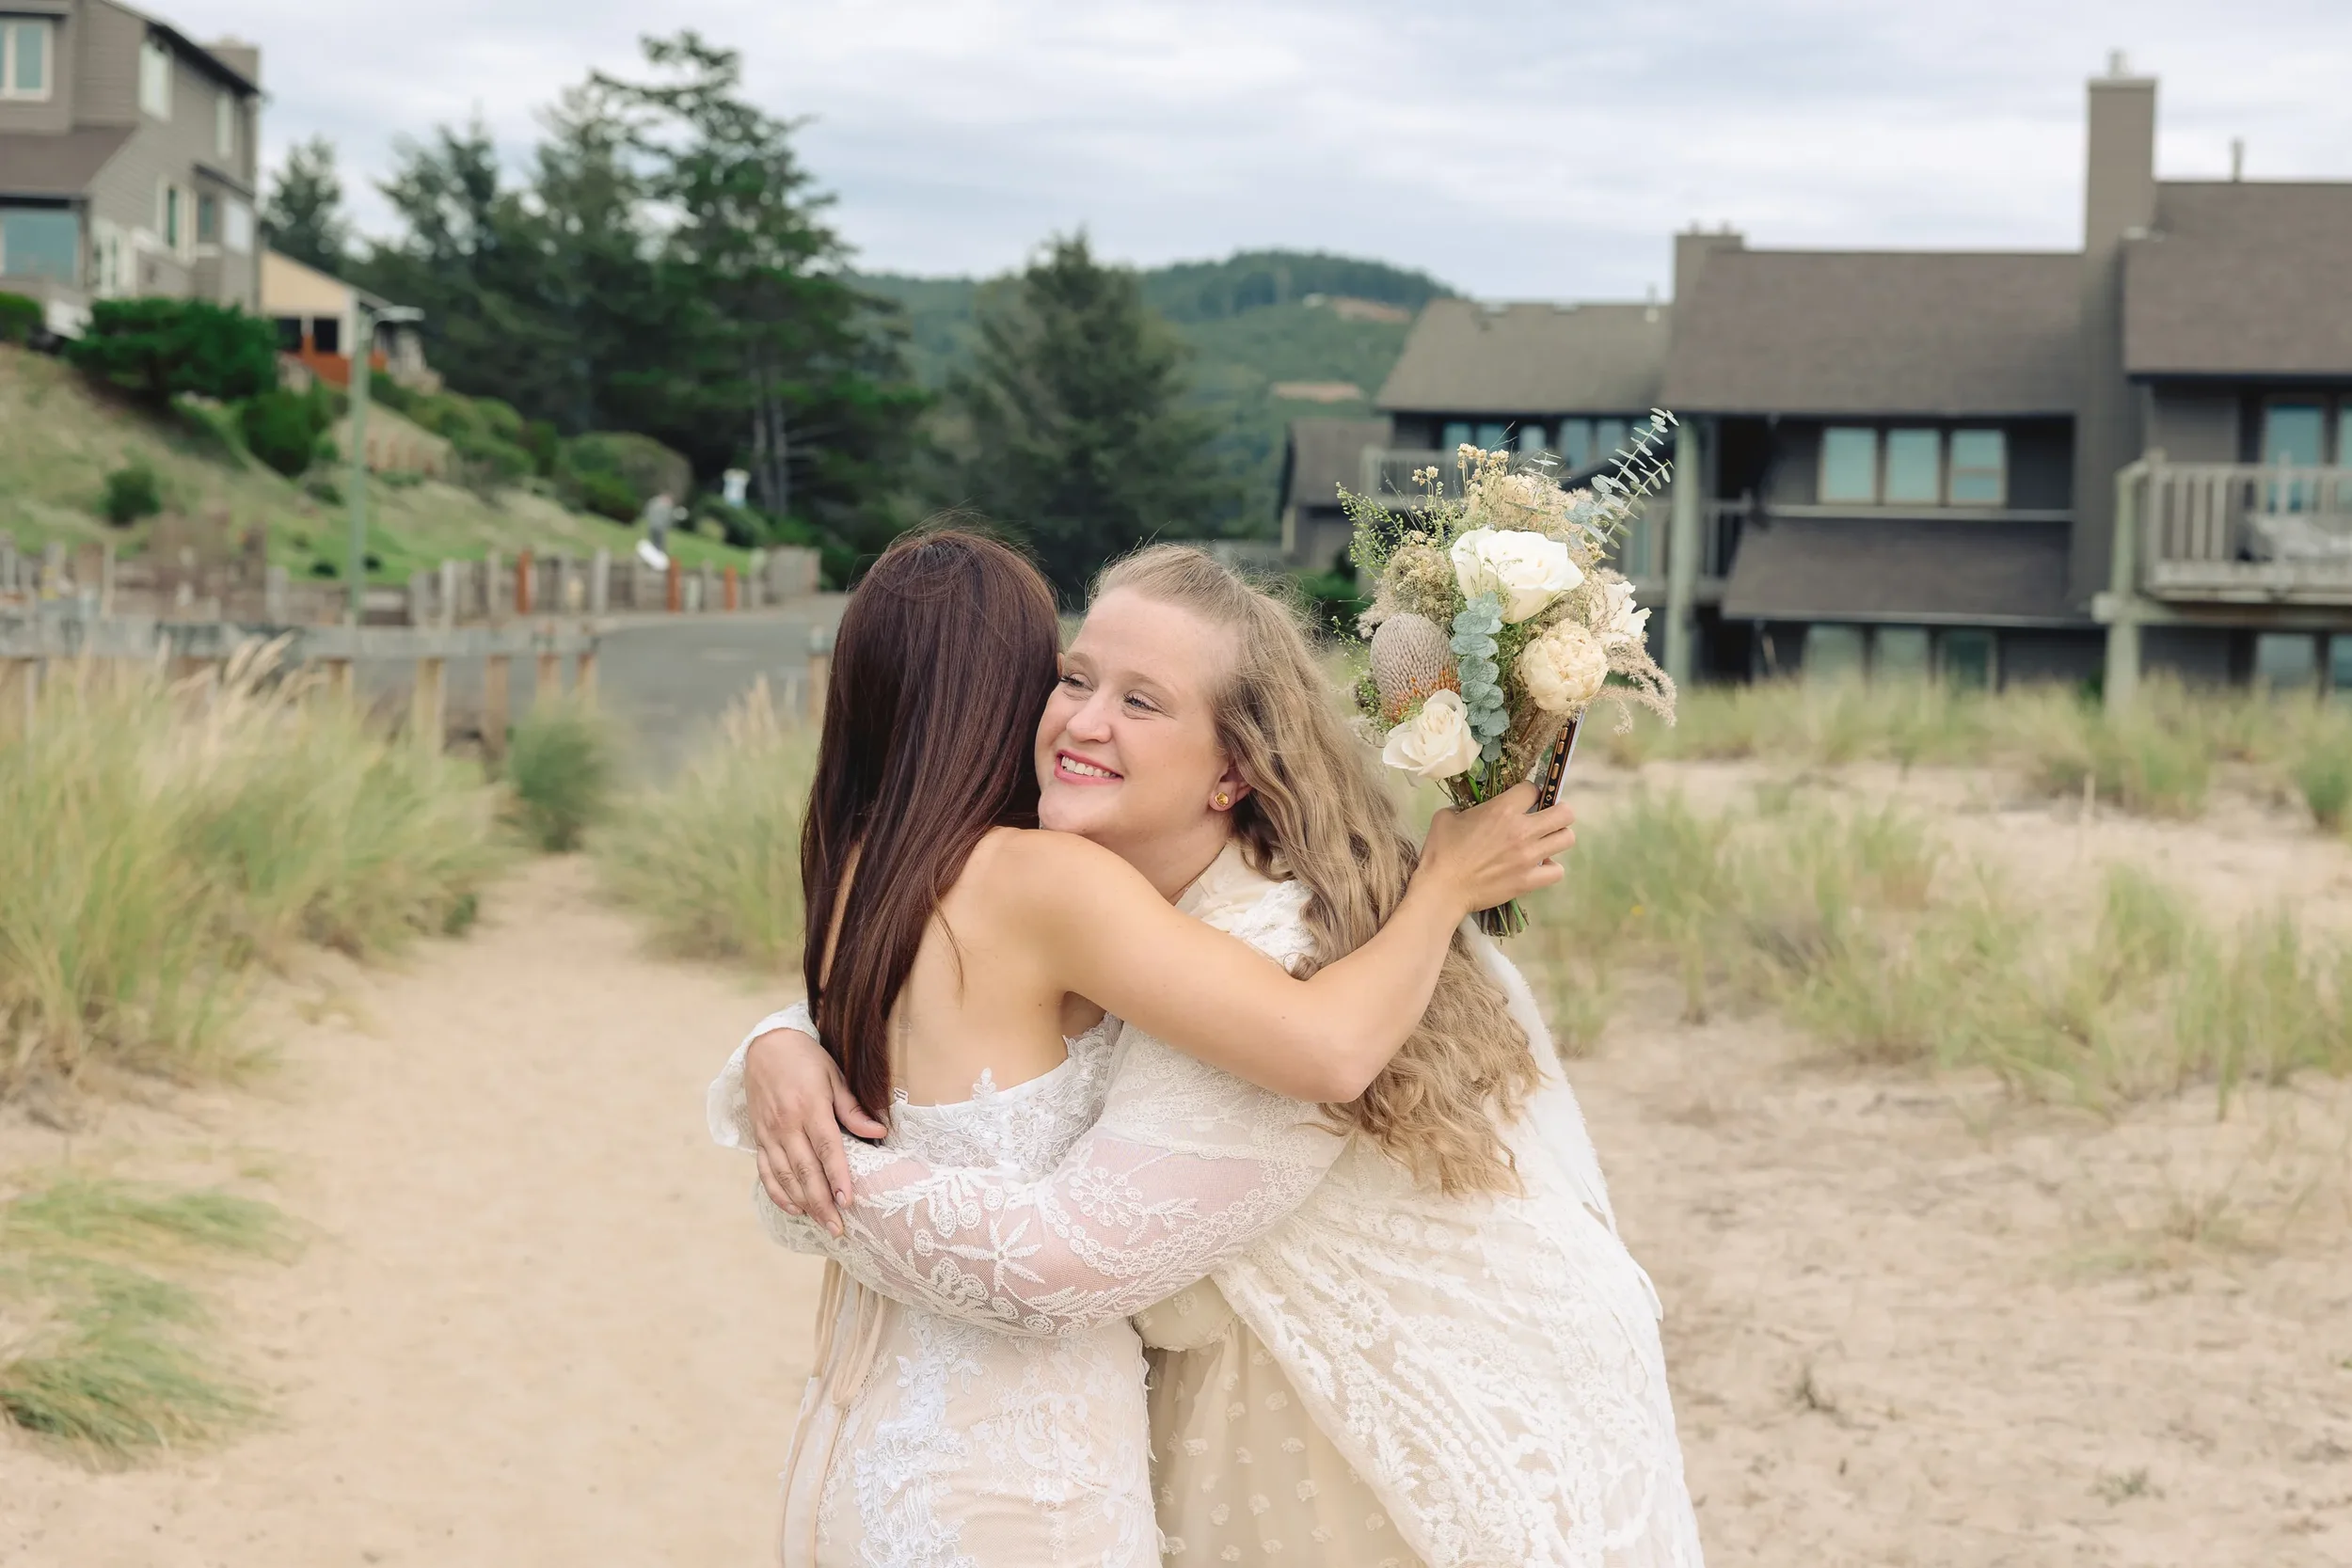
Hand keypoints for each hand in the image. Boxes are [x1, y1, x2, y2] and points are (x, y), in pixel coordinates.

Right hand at [743, 1026, 888, 1235]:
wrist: (766, 1046)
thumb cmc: (806, 1060)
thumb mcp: (834, 1075)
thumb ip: (853, 1108)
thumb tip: (879, 1132)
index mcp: (810, 1107)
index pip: (827, 1148)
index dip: (837, 1176)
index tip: (848, 1201)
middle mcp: (787, 1124)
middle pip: (805, 1170)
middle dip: (822, 1202)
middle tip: (838, 1228)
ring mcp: (769, 1133)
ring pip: (784, 1176)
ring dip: (803, 1203)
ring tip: (822, 1223)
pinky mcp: (758, 1137)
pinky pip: (765, 1171)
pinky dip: (777, 1193)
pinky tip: (793, 1208)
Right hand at [1418, 782, 1576, 914]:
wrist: (1442, 888)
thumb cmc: (1441, 851)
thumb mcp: (1447, 816)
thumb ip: (1466, 808)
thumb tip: (1472, 812)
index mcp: (1502, 810)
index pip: (1534, 789)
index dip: (1530, 793)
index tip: (1523, 801)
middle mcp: (1522, 830)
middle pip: (1565, 813)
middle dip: (1558, 811)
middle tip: (1546, 818)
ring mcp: (1529, 857)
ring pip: (1567, 839)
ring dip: (1558, 838)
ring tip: (1545, 842)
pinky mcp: (1529, 881)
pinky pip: (1557, 871)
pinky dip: (1551, 868)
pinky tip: (1540, 867)